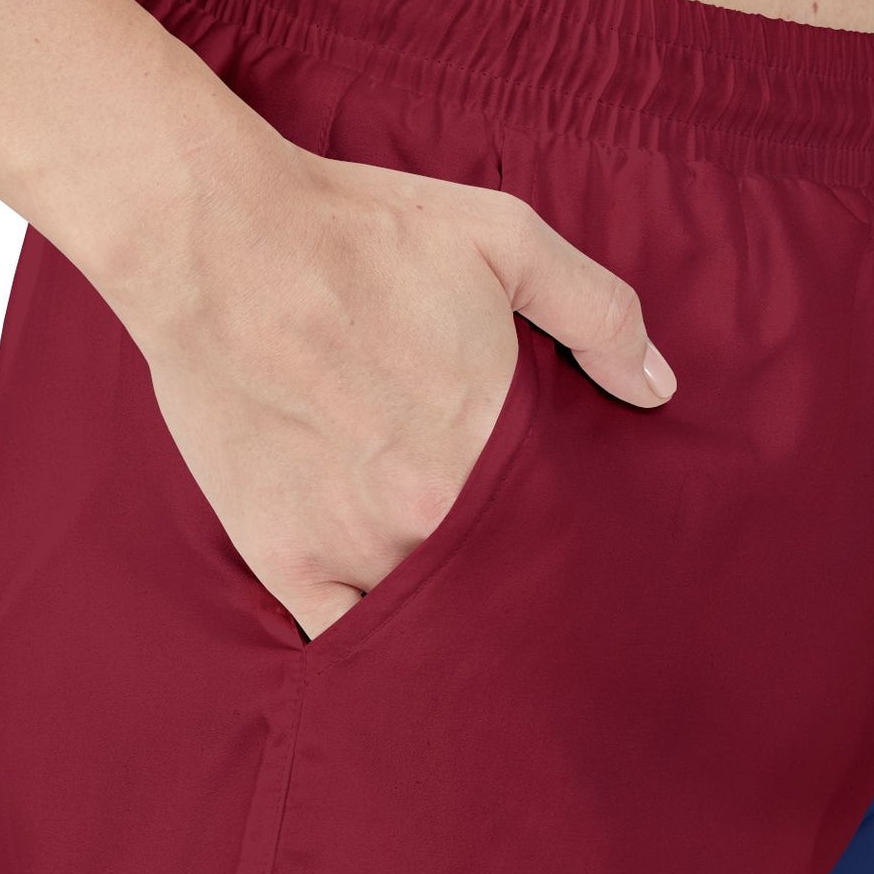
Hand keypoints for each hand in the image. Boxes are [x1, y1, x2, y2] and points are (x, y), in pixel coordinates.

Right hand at [108, 130, 674, 638]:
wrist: (216, 238)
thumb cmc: (359, 232)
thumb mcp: (504, 238)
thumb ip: (596, 312)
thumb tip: (657, 389)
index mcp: (495, 448)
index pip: (558, 529)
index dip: (565, 536)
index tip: (571, 540)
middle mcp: (432, 512)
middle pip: (497, 578)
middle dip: (513, 582)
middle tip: (520, 578)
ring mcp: (357, 542)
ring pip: (428, 613)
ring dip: (448, 615)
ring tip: (466, 619)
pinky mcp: (286, 556)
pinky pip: (343, 635)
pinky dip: (369, 642)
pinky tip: (390, 636)